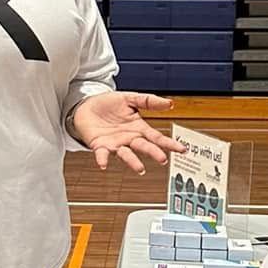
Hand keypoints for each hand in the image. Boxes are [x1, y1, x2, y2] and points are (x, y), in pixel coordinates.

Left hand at [69, 91, 185, 173]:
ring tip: (140, 169)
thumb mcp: (130, 98)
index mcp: (138, 128)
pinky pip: (102, 154)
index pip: (157, 137)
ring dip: (133, 162)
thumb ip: (148, 101)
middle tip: (162, 159)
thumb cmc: (108, 104)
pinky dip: (103, 159)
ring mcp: (115, 144)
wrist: (86, 106)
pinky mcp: (100, 146)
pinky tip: (104, 164)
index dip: (169, 143)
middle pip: (144, 147)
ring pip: (126, 154)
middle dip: (154, 153)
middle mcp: (129, 139)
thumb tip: (170, 103)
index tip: (181, 149)